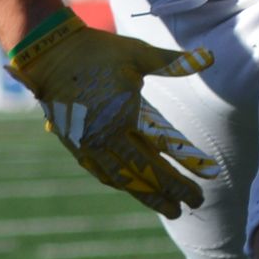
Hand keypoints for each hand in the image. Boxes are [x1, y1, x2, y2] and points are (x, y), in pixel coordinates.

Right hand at [10, 11, 217, 215]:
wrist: (47, 52)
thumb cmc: (96, 51)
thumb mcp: (138, 55)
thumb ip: (174, 63)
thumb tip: (211, 56)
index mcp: (121, 120)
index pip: (159, 161)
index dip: (182, 179)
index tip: (202, 190)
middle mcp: (102, 138)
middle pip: (140, 178)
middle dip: (166, 195)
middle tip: (187, 207)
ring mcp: (85, 142)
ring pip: (118, 179)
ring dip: (143, 194)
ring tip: (163, 206)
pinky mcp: (72, 141)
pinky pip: (98, 170)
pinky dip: (116, 181)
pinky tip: (127, 184)